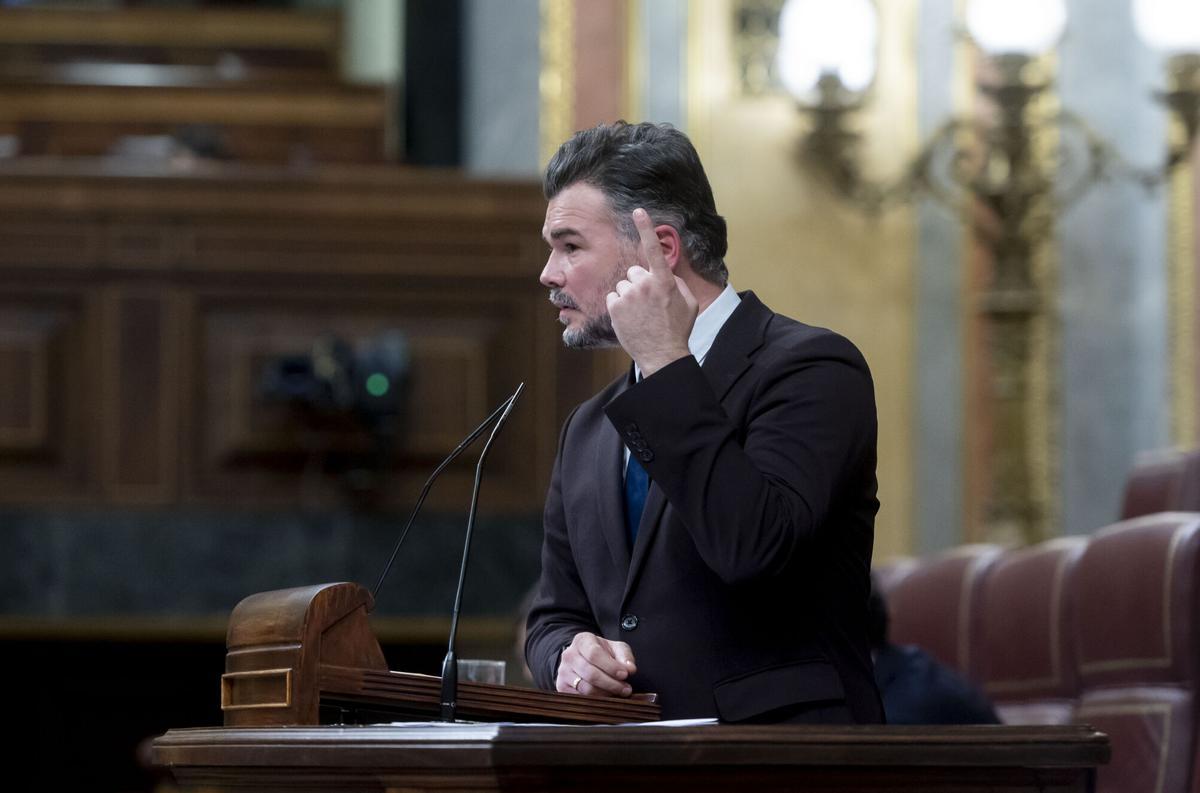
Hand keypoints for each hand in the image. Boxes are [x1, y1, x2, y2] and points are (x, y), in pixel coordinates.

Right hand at [556, 631, 636, 697]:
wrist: (583, 658)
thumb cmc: (602, 653)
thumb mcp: (616, 648)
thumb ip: (625, 656)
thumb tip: (630, 669)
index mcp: (582, 641)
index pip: (594, 654)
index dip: (611, 666)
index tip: (625, 675)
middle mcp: (569, 655)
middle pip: (590, 673)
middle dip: (611, 683)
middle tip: (626, 689)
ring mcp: (563, 672)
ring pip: (586, 688)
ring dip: (606, 693)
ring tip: (619, 693)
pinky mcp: (562, 687)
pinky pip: (580, 698)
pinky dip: (596, 700)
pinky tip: (606, 697)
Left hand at [606, 208, 697, 376]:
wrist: (663, 354)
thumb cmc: (678, 329)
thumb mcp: (688, 302)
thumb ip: (676, 283)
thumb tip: (664, 274)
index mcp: (665, 281)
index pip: (654, 249)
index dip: (646, 228)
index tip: (638, 211)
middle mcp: (645, 285)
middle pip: (635, 272)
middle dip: (639, 283)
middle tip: (648, 303)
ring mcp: (628, 296)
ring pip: (623, 285)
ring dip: (629, 296)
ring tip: (640, 314)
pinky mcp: (615, 306)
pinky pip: (614, 297)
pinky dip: (619, 306)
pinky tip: (630, 319)